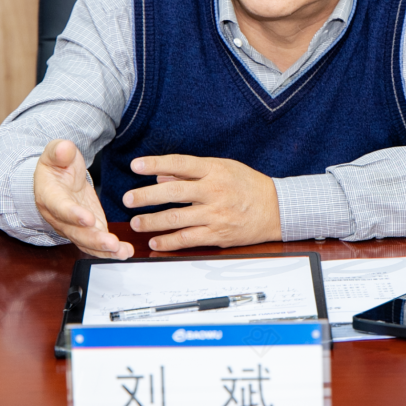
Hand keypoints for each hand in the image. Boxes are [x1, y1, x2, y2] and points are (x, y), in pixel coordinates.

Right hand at [34, 140, 132, 257]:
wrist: (57, 178)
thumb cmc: (57, 165)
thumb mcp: (56, 152)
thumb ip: (59, 151)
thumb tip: (64, 148)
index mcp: (49, 196)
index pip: (60, 207)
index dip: (73, 214)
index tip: (88, 219)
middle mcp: (59, 217)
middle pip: (74, 231)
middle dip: (93, 238)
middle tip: (111, 243)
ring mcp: (73, 226)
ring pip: (86, 241)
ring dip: (103, 249)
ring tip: (122, 252)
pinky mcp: (87, 229)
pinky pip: (96, 243)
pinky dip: (110, 251)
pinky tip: (125, 252)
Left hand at [124, 155, 281, 250]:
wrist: (277, 209)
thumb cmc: (248, 186)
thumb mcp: (223, 169)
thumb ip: (192, 172)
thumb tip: (162, 176)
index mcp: (215, 171)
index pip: (180, 164)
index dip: (156, 164)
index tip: (136, 165)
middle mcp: (214, 191)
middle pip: (173, 193)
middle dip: (147, 196)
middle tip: (128, 199)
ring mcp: (215, 214)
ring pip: (176, 218)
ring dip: (152, 222)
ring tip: (136, 222)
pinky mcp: (218, 234)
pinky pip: (188, 239)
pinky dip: (169, 241)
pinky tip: (155, 241)